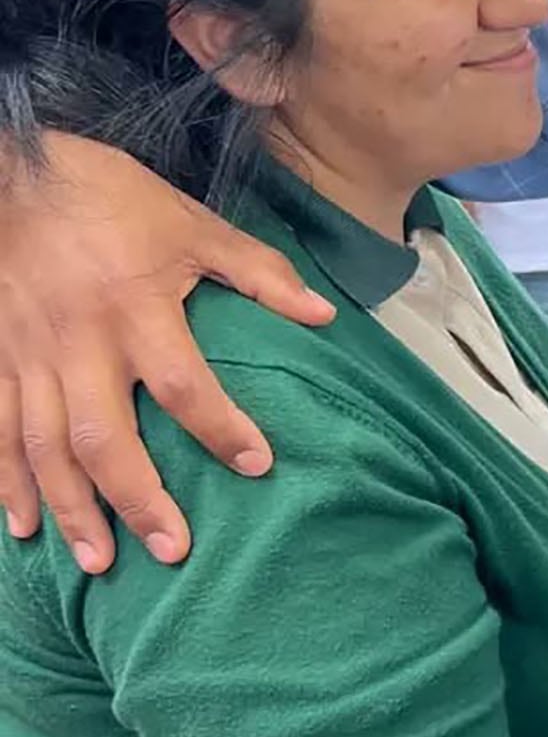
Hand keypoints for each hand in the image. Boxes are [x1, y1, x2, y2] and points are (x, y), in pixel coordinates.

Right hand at [0, 133, 333, 571]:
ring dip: (71, 508)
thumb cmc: (112, 198)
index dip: (221, 428)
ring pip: (44, 448)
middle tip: (173, 549)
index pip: (183, 384)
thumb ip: (260, 273)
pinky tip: (21, 528)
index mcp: (136, 309)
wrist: (8, 173)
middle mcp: (79, 343)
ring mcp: (28, 356)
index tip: (257, 466)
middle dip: (137, 499)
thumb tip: (325, 316)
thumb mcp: (195, 225)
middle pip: (104, 437)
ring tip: (99, 563)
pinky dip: (4, 482)